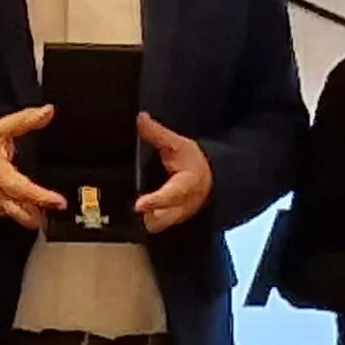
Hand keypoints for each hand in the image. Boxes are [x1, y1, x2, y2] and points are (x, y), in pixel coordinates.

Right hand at [0, 104, 64, 229]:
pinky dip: (22, 215)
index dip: (40, 197)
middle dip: (39, 212)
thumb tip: (47, 111)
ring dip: (31, 217)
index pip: (20, 188)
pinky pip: (9, 215)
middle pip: (18, 208)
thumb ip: (25, 120)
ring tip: (47, 215)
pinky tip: (34, 213)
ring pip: (14, 215)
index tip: (58, 201)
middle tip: (57, 209)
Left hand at [134, 113, 210, 232]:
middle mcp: (183, 206)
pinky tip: (137, 209)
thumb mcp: (178, 144)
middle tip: (134, 207)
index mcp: (187, 185)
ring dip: (146, 219)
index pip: (171, 195)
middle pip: (163, 219)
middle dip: (149, 215)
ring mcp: (177, 217)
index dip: (155, 201)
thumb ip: (157, 134)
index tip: (139, 205)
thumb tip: (141, 118)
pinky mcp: (170, 221)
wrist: (210, 180)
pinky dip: (146, 219)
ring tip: (135, 208)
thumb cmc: (194, 163)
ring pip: (157, 225)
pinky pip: (154, 225)